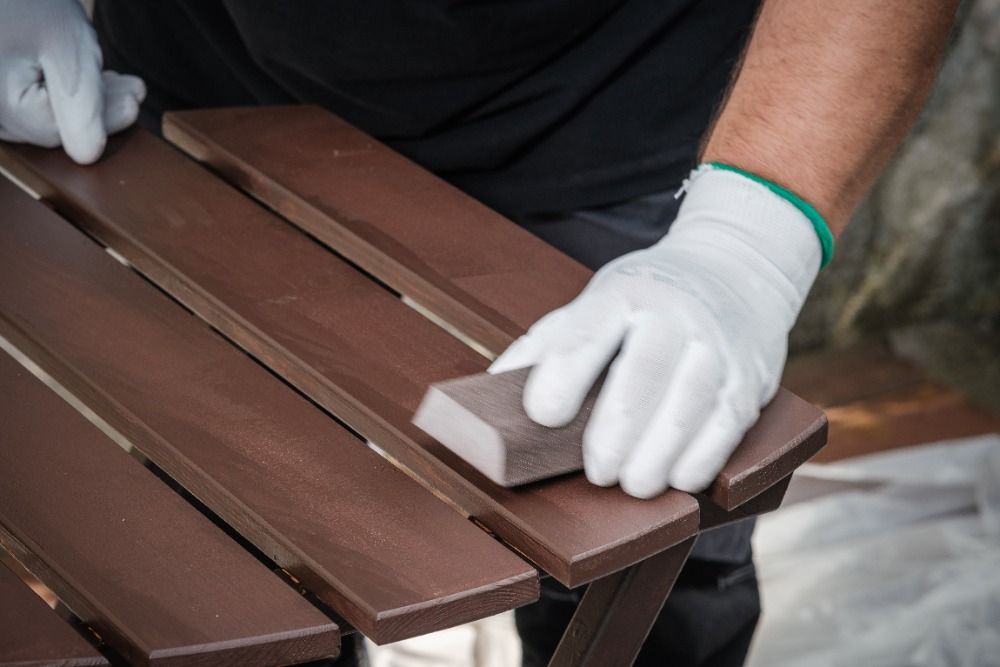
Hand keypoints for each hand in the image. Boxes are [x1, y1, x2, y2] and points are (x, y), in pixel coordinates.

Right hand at [0, 0, 144, 163]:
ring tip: (114, 81)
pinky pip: (24, 99)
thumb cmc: (28, 1)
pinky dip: (57, 90)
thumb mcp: (65, 48)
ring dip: (80, 100)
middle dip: (96, 108)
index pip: (57, 131)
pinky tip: (84, 73)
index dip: (102, 120)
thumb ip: (80, 105)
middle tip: (132, 92)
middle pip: (46, 125)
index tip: (134, 102)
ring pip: (37, 113)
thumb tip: (87, 155)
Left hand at [490, 168, 821, 497]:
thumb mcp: (592, 304)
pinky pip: (729, 422)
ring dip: (661, 451)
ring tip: (634, 485)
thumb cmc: (646, 302)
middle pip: (644, 372)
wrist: (735, 270)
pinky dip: (704, 456)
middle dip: (618, 429)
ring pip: (692, 400)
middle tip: (598, 473)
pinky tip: (679, 479)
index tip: (543, 415)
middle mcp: (673, 313)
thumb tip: (491, 392)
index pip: (587, 332)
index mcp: (621, 295)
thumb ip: (545, 346)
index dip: (564, 375)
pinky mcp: (750, 375)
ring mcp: (716, 344)